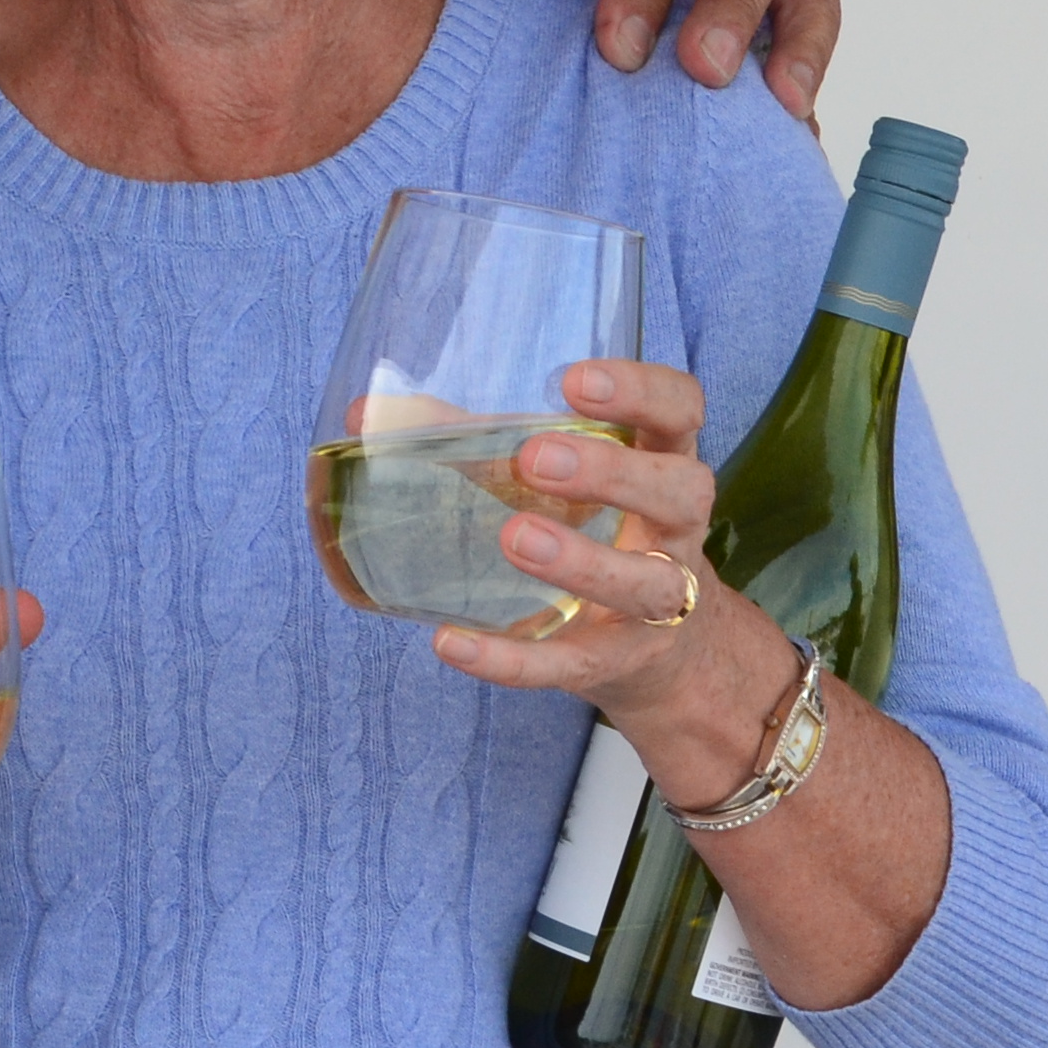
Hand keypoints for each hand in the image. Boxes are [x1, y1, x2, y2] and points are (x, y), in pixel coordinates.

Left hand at [416, 362, 801, 796]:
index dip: (642, 390)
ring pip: (647, 584)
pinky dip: (513, 659)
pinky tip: (453, 642)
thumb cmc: (598, 535)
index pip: (680, 410)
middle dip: (611, 474)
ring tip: (516, 537)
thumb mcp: (561, 483)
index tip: (575, 382)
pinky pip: (571, 665)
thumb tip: (366, 414)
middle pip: (679, 491)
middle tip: (536, 459)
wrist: (660, 652)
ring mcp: (657, 604)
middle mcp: (674, 530)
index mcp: (661, 463)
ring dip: (581, 561)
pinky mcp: (615, 664)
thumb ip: (477, 442)